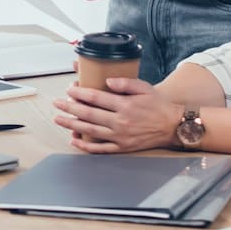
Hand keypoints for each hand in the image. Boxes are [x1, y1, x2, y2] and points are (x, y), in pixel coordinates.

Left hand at [53, 76, 181, 152]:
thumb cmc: (158, 105)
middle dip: (70, 108)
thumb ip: (125, 83)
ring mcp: (120, 136)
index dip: (80, 94)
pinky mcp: (122, 147)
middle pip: (89, 114)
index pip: (96, 98)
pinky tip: (74, 140)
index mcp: (125, 105)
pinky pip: (100, 149)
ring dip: (72, 125)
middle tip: (57, 103)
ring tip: (59, 119)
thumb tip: (107, 80)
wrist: (173, 126)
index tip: (69, 90)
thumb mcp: (144, 88)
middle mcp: (121, 121)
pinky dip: (86, 146)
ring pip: (90, 130)